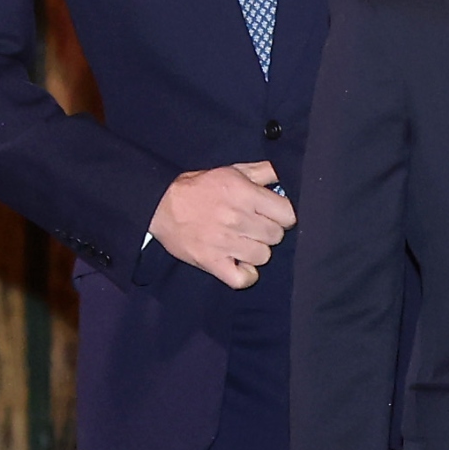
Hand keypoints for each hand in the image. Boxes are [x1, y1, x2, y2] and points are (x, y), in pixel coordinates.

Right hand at [148, 161, 295, 287]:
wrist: (160, 205)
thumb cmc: (199, 187)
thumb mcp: (232, 170)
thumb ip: (263, 171)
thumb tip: (288, 174)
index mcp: (245, 194)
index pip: (287, 214)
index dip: (285, 216)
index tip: (276, 216)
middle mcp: (237, 218)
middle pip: (276, 236)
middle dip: (270, 233)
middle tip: (256, 229)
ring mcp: (225, 242)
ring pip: (263, 256)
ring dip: (257, 252)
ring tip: (244, 243)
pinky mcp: (211, 262)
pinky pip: (242, 279)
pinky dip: (245, 275)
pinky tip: (239, 264)